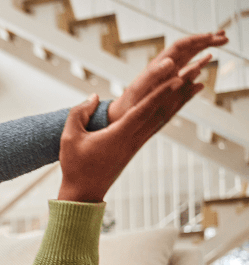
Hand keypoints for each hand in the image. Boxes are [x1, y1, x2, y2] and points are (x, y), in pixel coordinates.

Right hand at [59, 72, 200, 202]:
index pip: (144, 110)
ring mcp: (135, 145)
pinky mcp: (134, 148)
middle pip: (161, 111)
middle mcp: (133, 140)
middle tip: (195, 72)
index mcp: (119, 136)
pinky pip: (156, 126)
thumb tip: (93, 97)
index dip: (160, 93)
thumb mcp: (69, 138)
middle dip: (178, 91)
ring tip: (195, 84)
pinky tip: (176, 104)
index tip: (177, 78)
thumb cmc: (74, 167)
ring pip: (162, 118)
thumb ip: (79, 113)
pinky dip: (168, 112)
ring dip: (179, 100)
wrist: (83, 193)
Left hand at [107, 31, 226, 123]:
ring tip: (219, 46)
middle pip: (187, 49)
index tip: (214, 37)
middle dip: (206, 41)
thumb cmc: (127, 104)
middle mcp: (163, 69)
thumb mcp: (139, 89)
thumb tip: (169, 60)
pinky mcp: (167, 89)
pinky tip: (203, 71)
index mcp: (158, 66)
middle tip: (225, 37)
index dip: (198, 39)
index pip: (181, 46)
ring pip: (188, 60)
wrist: (120, 117)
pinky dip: (195, 71)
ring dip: (204, 52)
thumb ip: (154, 74)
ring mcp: (166, 78)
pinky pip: (184, 78)